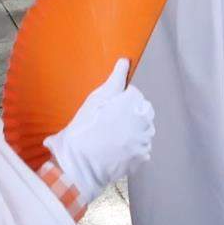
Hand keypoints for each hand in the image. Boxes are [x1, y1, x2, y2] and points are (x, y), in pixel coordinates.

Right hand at [41, 59, 158, 197]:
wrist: (78, 163)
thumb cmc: (85, 127)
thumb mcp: (97, 98)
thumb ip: (116, 79)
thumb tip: (126, 61)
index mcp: (135, 103)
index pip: (134, 94)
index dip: (119, 100)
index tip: (107, 109)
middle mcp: (145, 121)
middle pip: (142, 112)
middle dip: (130, 114)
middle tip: (109, 123)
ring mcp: (144, 141)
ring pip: (144, 130)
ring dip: (133, 131)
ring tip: (112, 137)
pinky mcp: (141, 158)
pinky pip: (142, 148)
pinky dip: (132, 148)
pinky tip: (116, 149)